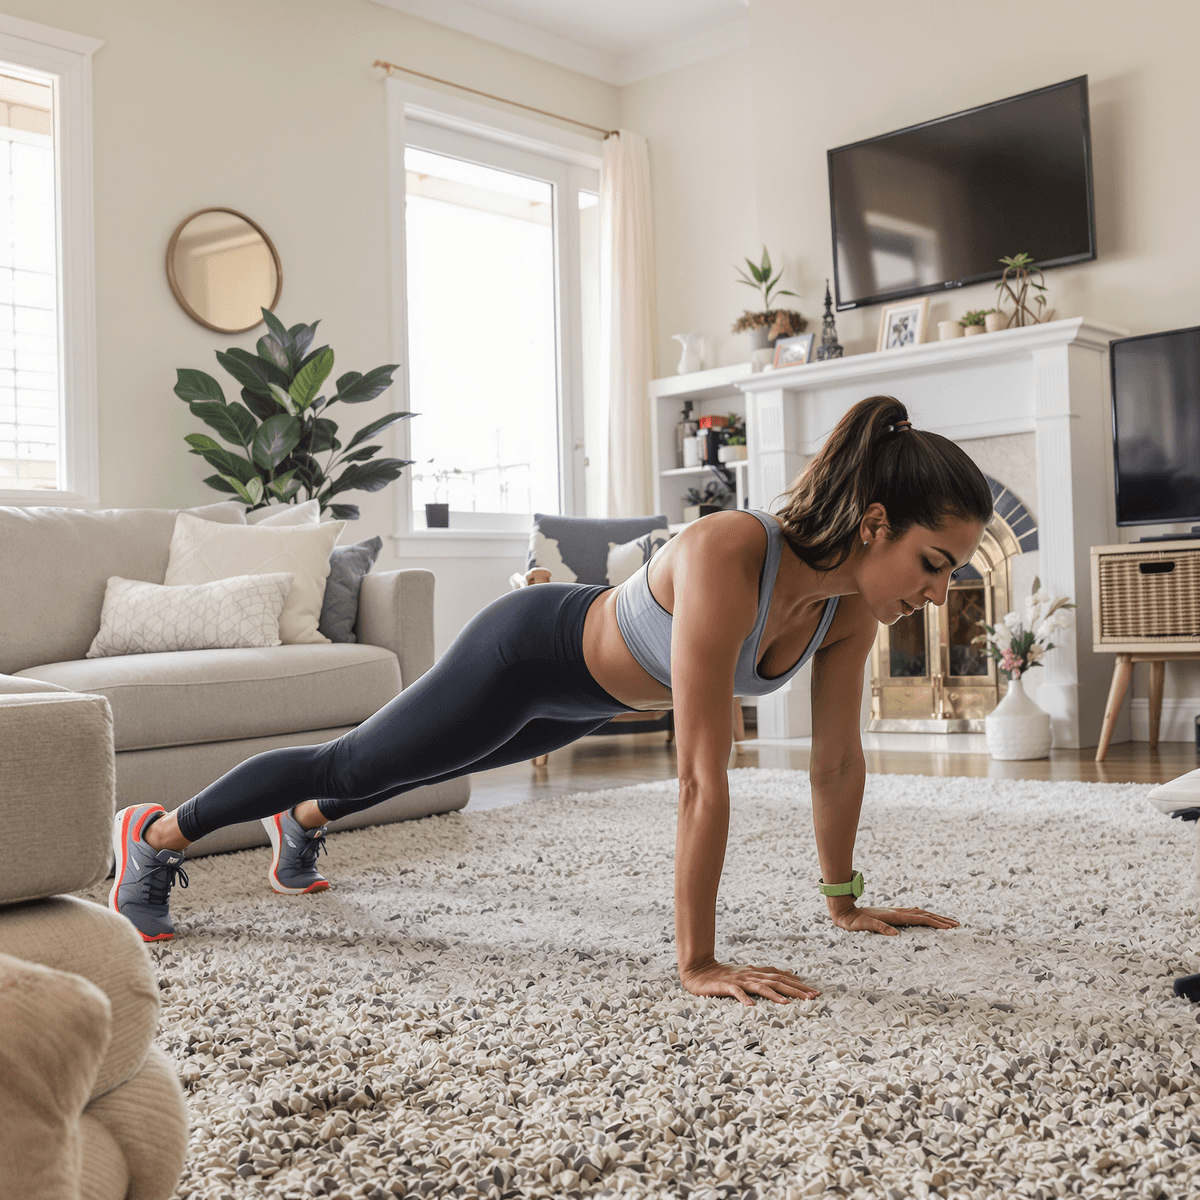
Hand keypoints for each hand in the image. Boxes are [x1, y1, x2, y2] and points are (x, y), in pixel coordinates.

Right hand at [681, 959, 820, 1006]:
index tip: (815, 993)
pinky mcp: (725, 986)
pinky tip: (751, 1007)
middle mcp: (751, 975)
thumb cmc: (723, 977)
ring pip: (760, 986)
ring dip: (775, 994)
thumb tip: (784, 980)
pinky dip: (744, 998)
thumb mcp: (746, 977)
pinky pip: (736, 992)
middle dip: (795, 989)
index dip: (798, 985)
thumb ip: (763, 978)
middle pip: (777, 981)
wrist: (698, 971)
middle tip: (812, 997)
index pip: (781, 977)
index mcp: (756, 974)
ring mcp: (739, 980)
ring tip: (788, 1003)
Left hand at [830, 904, 959, 935]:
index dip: (936, 923)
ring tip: (946, 921)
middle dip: (941, 919)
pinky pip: (912, 913)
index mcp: (894, 916)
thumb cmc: (853, 921)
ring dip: (934, 916)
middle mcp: (896, 911)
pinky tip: (924, 915)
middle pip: (924, 914)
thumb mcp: (864, 926)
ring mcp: (894, 911)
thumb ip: (879, 928)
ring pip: (919, 912)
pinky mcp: (890, 913)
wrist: (843, 910)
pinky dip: (923, 914)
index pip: (920, 919)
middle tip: (957, 925)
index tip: (950, 927)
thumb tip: (895, 935)